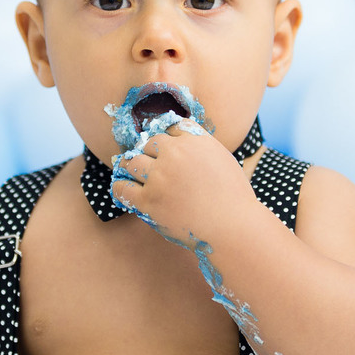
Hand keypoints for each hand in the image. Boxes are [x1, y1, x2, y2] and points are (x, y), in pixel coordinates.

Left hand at [110, 120, 257, 246]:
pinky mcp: (148, 200)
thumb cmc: (233, 197)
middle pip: (149, 142)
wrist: (233, 228)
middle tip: (154, 166)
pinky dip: (121, 188)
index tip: (167, 149)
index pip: (170, 126)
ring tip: (137, 176)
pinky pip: (122, 188)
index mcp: (195, 139)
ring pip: (132, 161)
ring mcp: (159, 177)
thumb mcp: (222, 158)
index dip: (168, 138)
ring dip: (134, 168)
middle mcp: (174, 153)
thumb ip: (201, 146)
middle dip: (151, 153)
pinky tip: (126, 190)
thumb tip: (181, 141)